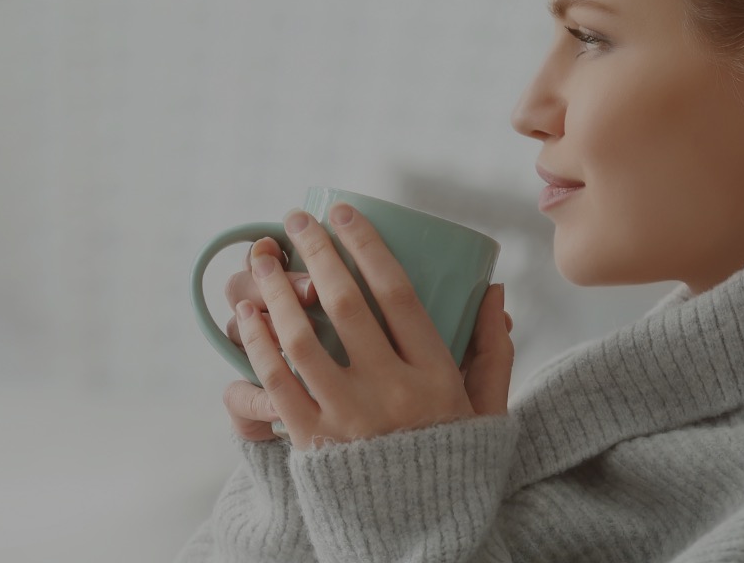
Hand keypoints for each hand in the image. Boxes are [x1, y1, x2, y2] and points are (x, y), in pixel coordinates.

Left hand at [230, 202, 515, 450]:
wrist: (422, 537)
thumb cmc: (454, 466)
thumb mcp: (488, 410)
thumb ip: (493, 350)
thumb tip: (494, 290)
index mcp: (436, 376)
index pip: (398, 293)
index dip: (367, 245)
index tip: (344, 212)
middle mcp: (391, 392)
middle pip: (346, 304)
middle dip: (317, 252)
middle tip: (297, 219)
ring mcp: (348, 418)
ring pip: (302, 339)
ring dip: (276, 291)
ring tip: (260, 260)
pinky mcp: (313, 443)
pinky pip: (277, 383)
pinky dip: (259, 344)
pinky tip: (249, 317)